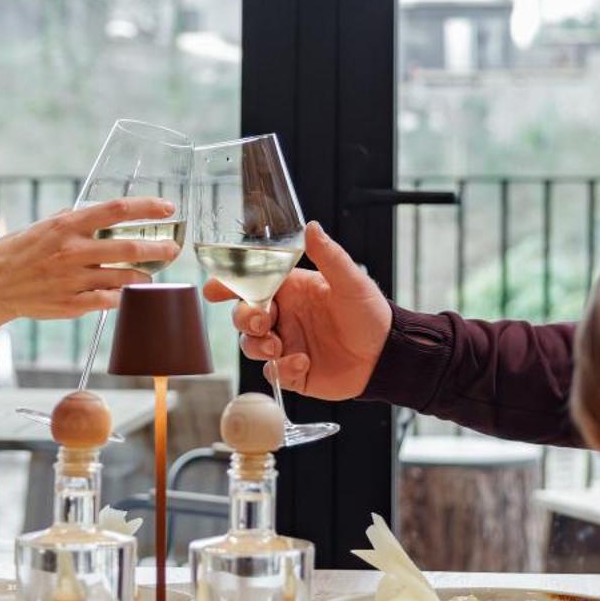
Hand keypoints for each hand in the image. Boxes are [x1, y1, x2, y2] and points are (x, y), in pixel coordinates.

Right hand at [0, 196, 180, 371]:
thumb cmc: (15, 253)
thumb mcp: (40, 227)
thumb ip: (69, 220)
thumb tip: (94, 212)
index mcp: (66, 226)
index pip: (115, 210)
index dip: (146, 207)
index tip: (168, 208)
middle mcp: (72, 251)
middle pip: (128, 247)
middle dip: (157, 247)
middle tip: (173, 249)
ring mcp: (73, 280)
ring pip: (123, 278)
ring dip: (144, 276)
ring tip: (152, 274)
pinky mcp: (72, 304)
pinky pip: (108, 301)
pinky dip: (122, 297)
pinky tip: (128, 294)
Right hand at [203, 221, 390, 399]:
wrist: (386, 355)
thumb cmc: (370, 313)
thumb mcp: (350, 281)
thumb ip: (328, 256)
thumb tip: (311, 227)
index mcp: (291, 290)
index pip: (251, 283)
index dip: (228, 285)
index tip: (213, 290)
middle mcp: (284, 316)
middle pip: (244, 316)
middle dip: (245, 319)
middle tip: (263, 322)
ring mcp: (286, 344)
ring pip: (251, 346)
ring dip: (258, 346)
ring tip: (279, 348)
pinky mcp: (293, 372)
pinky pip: (272, 373)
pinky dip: (281, 369)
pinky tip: (303, 363)